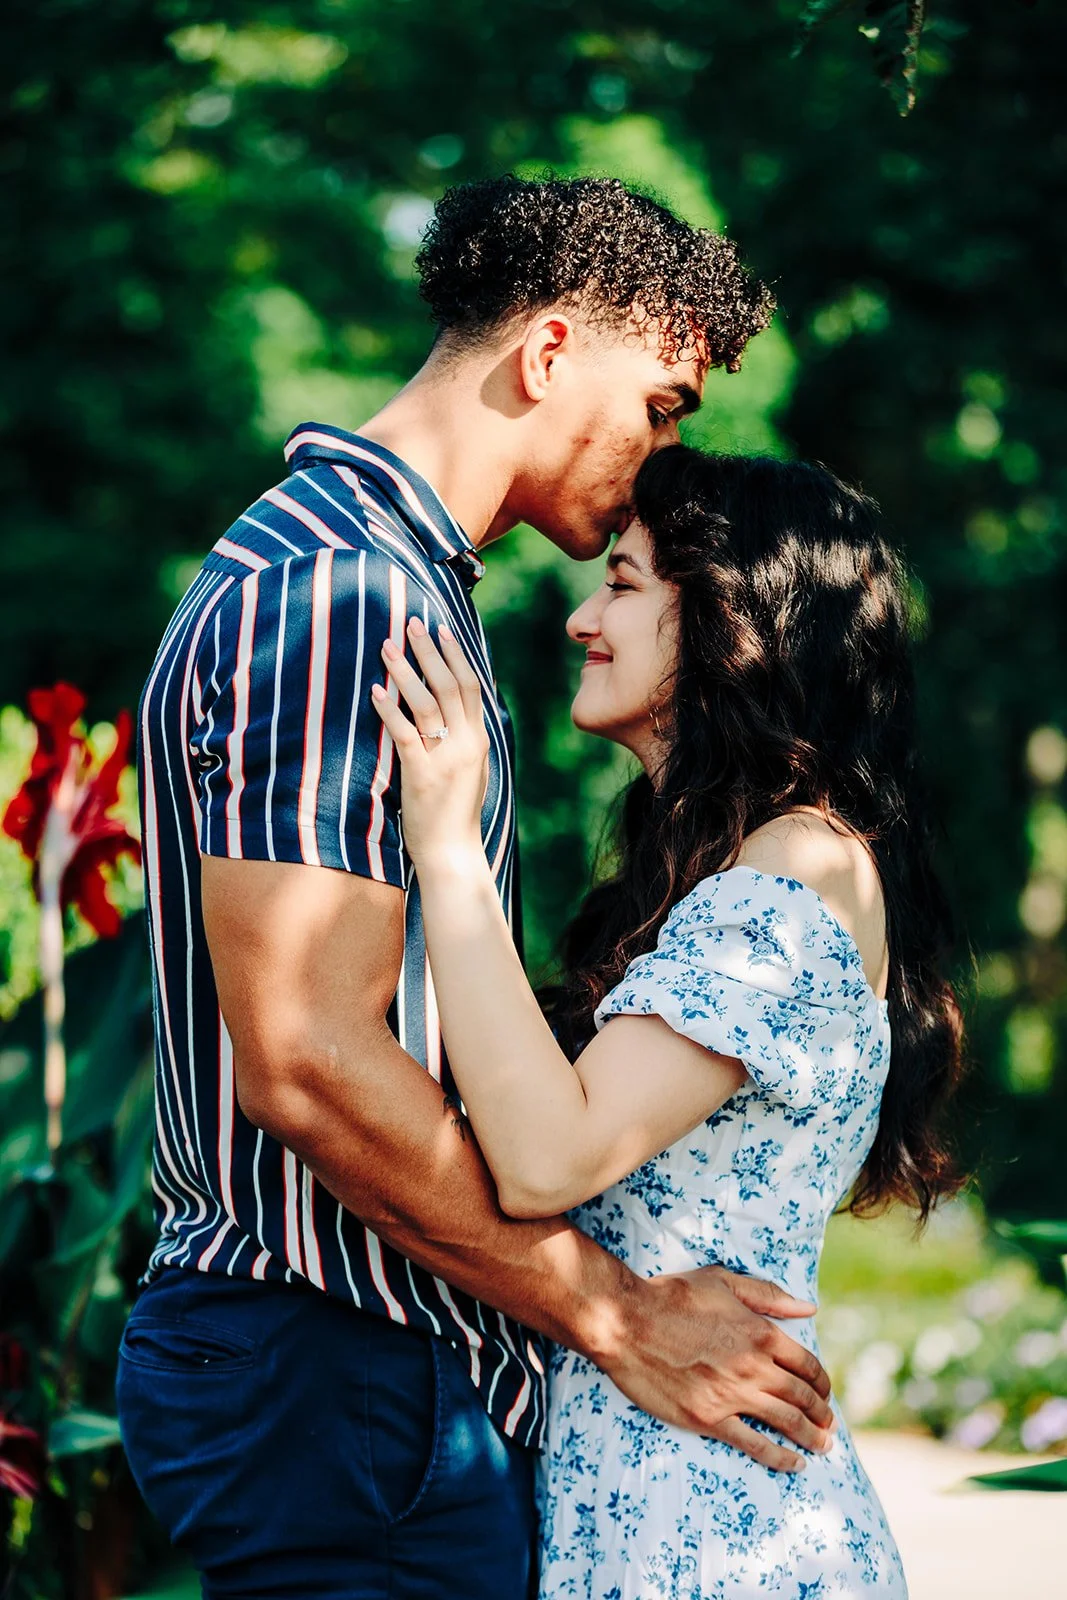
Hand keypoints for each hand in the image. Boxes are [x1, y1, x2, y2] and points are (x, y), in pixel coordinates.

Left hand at [372, 619, 489, 869]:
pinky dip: (390, 709)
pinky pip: (405, 734)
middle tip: (412, 623)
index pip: (471, 687)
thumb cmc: (454, 814)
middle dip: (430, 651)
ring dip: (406, 671)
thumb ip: (462, 741)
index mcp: (478, 741)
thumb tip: (450, 714)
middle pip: (450, 686)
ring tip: (387, 646)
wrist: (453, 854)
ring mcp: (445, 759)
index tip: (441, 630)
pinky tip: (375, 690)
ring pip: (427, 703)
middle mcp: (466, 745)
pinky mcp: (421, 775)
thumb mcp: (468, 771)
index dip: (456, 655)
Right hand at [599, 1265, 834, 1472]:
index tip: (824, 1393)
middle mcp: (753, 1366)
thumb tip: (809, 1307)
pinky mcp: (708, 1418)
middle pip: (801, 1397)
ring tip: (823, 1448)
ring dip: (810, 1438)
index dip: (821, 1382)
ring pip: (785, 1423)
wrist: (626, 1321)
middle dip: (821, 1415)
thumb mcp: (723, 1281)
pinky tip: (793, 1463)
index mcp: (761, 1333)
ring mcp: (731, 1395)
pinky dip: (779, 1457)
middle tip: (829, 1427)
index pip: (806, 1364)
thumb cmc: (672, 1296)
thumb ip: (768, 1296)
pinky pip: (753, 1445)